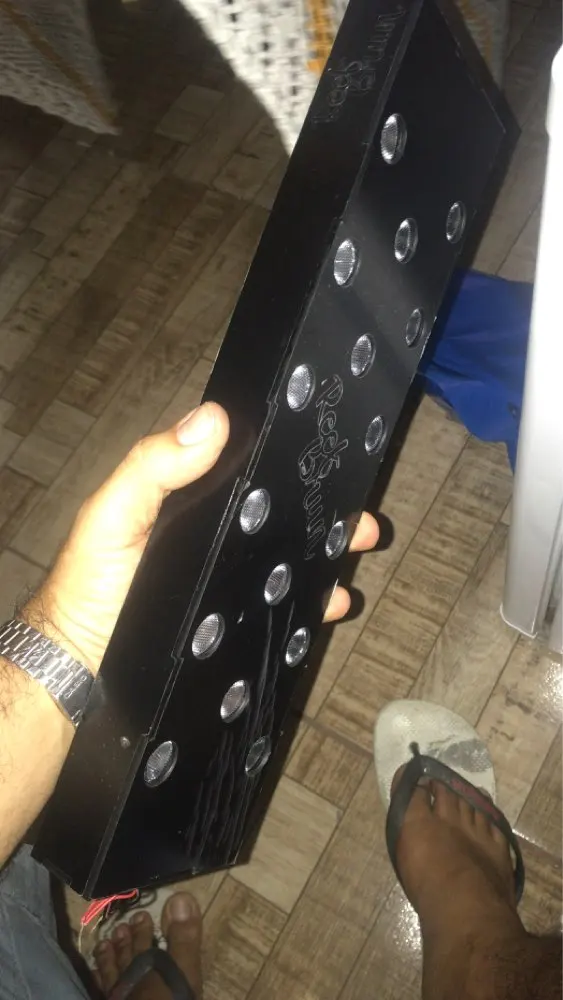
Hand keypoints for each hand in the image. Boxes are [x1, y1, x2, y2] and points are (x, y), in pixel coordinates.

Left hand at [25, 403, 378, 674]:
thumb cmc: (90, 585)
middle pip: (281, 514)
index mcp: (190, 498)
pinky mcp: (235, 621)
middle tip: (360, 510)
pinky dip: (313, 603)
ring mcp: (229, 580)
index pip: (246, 467)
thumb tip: (214, 417)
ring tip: (359, 545)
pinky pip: (283, 606)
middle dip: (324, 509)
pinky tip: (335, 601)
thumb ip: (153, 467)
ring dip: (328, 551)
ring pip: (290, 558)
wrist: (83, 668)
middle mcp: (216, 536)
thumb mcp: (114, 515)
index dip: (287, 458)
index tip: (329, 449)